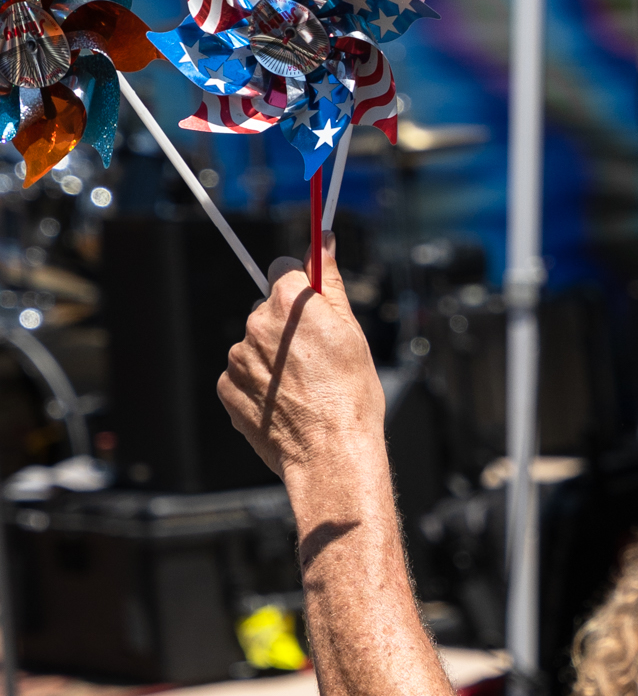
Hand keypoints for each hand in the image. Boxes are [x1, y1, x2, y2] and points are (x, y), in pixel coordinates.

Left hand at [217, 238, 385, 488]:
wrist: (330, 453)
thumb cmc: (349, 396)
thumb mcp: (351, 332)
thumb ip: (330, 282)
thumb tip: (324, 241)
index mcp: (288, 304)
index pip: (285, 271)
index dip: (301, 289)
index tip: (313, 307)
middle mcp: (256, 324)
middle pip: (269, 311)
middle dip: (288, 329)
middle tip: (318, 362)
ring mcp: (238, 358)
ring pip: (256, 346)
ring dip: (273, 360)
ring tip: (303, 391)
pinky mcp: (227, 388)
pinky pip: (243, 377)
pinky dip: (259, 387)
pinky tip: (284, 405)